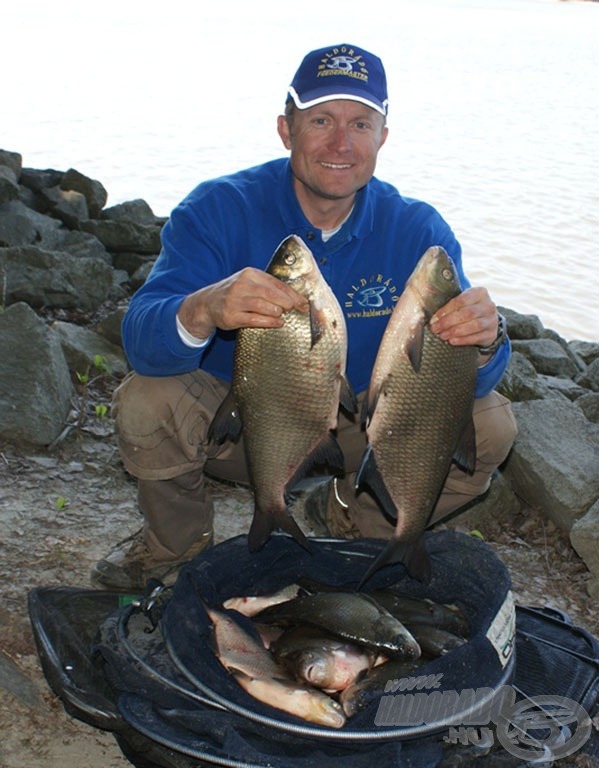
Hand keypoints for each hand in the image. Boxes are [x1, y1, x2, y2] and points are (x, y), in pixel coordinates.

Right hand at [177, 267, 308, 339]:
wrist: (208, 303)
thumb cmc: (235, 293)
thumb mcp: (250, 283)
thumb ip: (269, 288)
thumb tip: (295, 298)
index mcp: (250, 274)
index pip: (275, 283)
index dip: (292, 294)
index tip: (303, 302)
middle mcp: (241, 285)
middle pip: (270, 294)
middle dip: (286, 302)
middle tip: (294, 309)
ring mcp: (235, 301)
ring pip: (262, 306)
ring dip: (277, 311)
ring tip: (283, 315)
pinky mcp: (231, 316)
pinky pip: (254, 319)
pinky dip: (269, 322)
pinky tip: (278, 323)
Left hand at [429, 287, 498, 347]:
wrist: (486, 322)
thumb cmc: (469, 310)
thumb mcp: (463, 303)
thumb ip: (451, 306)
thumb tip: (434, 319)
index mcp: (480, 293)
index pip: (461, 300)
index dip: (446, 310)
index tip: (434, 319)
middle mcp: (488, 305)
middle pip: (467, 313)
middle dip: (448, 322)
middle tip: (435, 328)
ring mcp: (492, 320)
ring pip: (473, 326)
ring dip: (455, 331)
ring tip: (443, 335)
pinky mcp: (491, 334)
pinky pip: (477, 337)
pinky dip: (463, 340)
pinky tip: (452, 341)